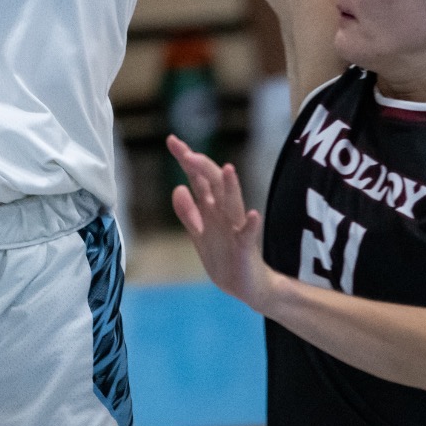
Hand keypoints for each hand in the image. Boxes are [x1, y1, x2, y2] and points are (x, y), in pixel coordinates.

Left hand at [168, 136, 273, 312]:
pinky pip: (248, 235)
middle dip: (202, 166)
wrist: (246, 286)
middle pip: (215, 183)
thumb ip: (188, 212)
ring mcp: (236, 229)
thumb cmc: (223, 256)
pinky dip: (251, 225)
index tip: (172, 139)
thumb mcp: (199, 234)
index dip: (186, 159)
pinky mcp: (246, 249)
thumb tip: (178, 188)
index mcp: (211, 208)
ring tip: (228, 168)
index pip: (198, 178)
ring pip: (233, 204)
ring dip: (232, 187)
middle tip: (186, 152)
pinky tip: (254, 215)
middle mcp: (224, 213)